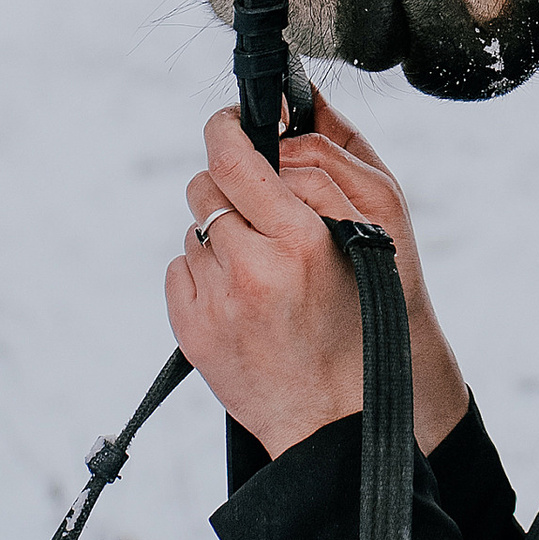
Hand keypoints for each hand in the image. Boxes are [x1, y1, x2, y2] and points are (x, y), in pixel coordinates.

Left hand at [168, 96, 470, 460]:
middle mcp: (254, 267)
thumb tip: (278, 131)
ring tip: (256, 272)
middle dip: (225, 190)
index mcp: (303, 241)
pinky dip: (202, 274)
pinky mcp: (191, 328)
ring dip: (218, 238)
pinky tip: (236, 299)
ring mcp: (218, 300)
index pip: (236, 159)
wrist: (332, 418)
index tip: (227, 121)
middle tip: (253, 214)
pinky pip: (180, 269)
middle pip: (205, 188)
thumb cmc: (356, 327)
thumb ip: (315, 191)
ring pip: (194, 229)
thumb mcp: (357, 250)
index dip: (224, 129)